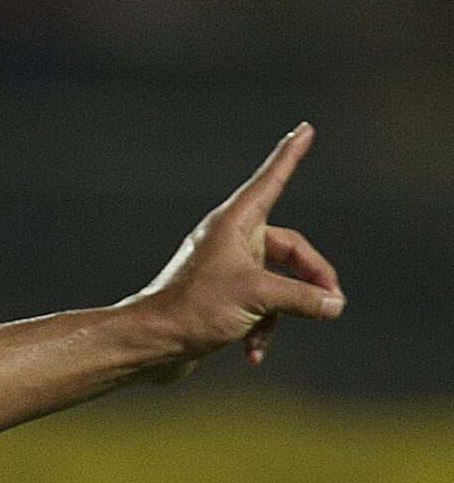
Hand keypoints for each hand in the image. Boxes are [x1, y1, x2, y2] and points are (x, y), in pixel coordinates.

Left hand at [120, 123, 343, 381]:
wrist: (148, 344)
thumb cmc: (193, 309)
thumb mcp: (257, 298)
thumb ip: (303, 298)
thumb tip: (334, 305)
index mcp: (235, 224)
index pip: (271, 180)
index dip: (290, 155)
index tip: (305, 128)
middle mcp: (230, 241)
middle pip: (291, 249)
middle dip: (311, 278)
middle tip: (332, 303)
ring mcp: (225, 270)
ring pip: (276, 283)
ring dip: (282, 312)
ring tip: (273, 337)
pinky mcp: (219, 299)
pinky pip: (257, 307)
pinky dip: (260, 329)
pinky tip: (252, 354)